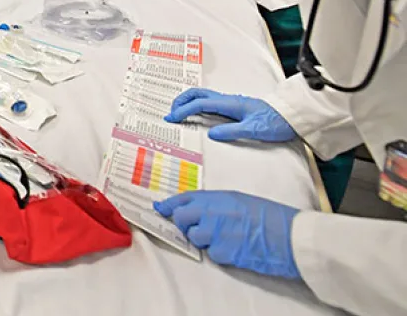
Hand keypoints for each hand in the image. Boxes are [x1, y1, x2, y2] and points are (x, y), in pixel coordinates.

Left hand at [154, 191, 300, 278]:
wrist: (290, 236)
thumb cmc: (270, 216)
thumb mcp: (240, 200)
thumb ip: (216, 204)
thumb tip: (198, 210)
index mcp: (218, 197)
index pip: (184, 198)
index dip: (170, 204)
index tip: (160, 207)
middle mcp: (212, 212)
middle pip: (182, 218)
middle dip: (185, 224)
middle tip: (198, 227)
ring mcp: (216, 232)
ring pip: (195, 237)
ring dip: (204, 239)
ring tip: (226, 237)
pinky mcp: (223, 252)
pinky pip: (211, 254)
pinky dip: (219, 253)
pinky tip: (235, 247)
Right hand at [166, 88, 296, 142]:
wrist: (291, 117)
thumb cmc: (275, 123)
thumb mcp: (254, 130)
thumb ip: (232, 131)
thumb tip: (211, 134)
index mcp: (229, 103)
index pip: (199, 104)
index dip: (183, 111)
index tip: (172, 119)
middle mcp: (227, 100)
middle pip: (197, 93)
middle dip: (180, 101)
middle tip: (171, 114)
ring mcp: (229, 102)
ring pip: (202, 96)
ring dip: (187, 102)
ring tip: (178, 113)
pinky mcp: (232, 107)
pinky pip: (208, 102)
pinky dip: (195, 105)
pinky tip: (195, 115)